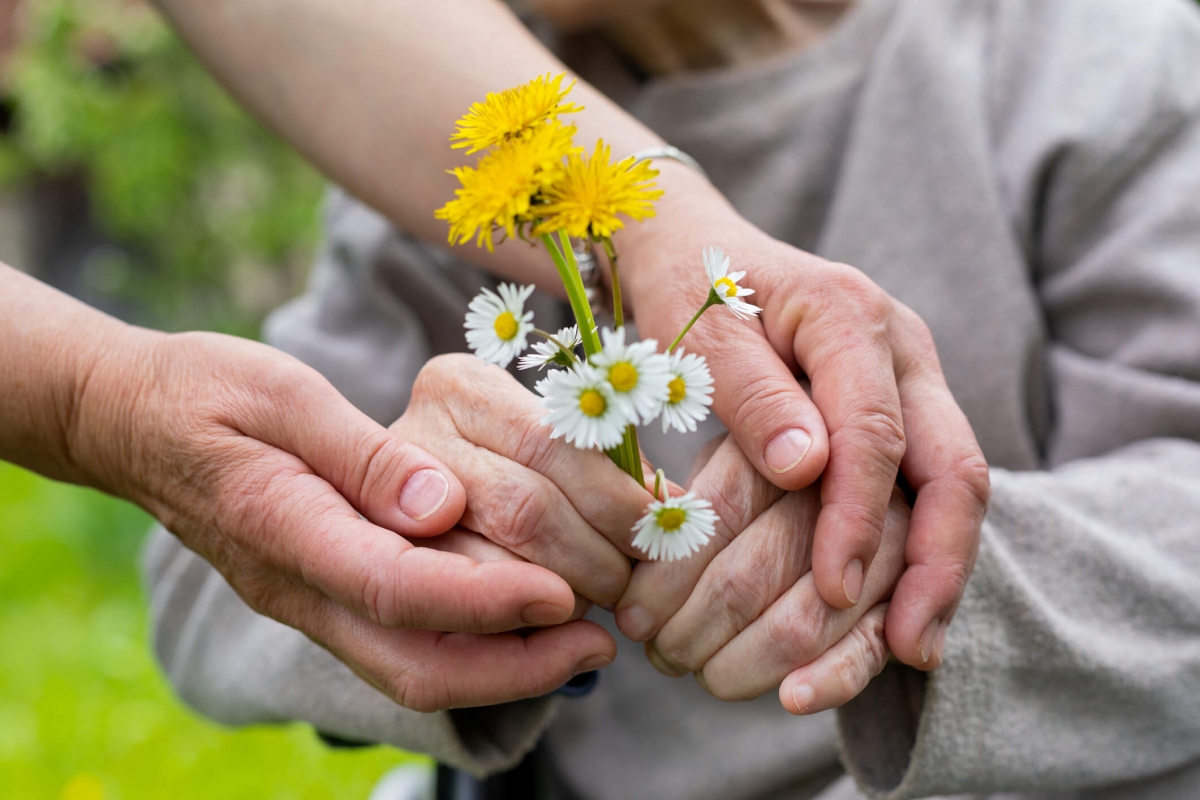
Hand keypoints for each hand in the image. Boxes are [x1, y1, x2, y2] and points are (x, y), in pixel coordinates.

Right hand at [72, 331, 625, 710]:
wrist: (131, 422)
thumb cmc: (206, 391)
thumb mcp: (279, 392)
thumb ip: (361, 452)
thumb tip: (443, 504)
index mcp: (284, 527)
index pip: (396, 587)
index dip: (485, 598)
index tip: (563, 593)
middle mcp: (297, 586)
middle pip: (413, 663)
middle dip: (515, 666)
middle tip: (598, 643)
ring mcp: (306, 602)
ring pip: (411, 670)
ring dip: (503, 669)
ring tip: (583, 643)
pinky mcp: (320, 597)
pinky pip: (401, 647)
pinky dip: (472, 648)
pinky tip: (525, 624)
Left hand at [621, 177, 988, 667]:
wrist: (695, 245)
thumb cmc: (687, 286)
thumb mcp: (699, 331)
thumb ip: (753, 393)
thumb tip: (809, 468)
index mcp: (851, 316)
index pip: (875, 430)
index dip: (858, 516)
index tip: (834, 588)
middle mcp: (903, 351)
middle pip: (954, 464)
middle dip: (938, 561)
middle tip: (911, 644)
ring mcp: (910, 384)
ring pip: (954, 486)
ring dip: (937, 571)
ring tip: (911, 649)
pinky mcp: (899, 418)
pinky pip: (926, 491)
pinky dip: (916, 554)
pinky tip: (896, 618)